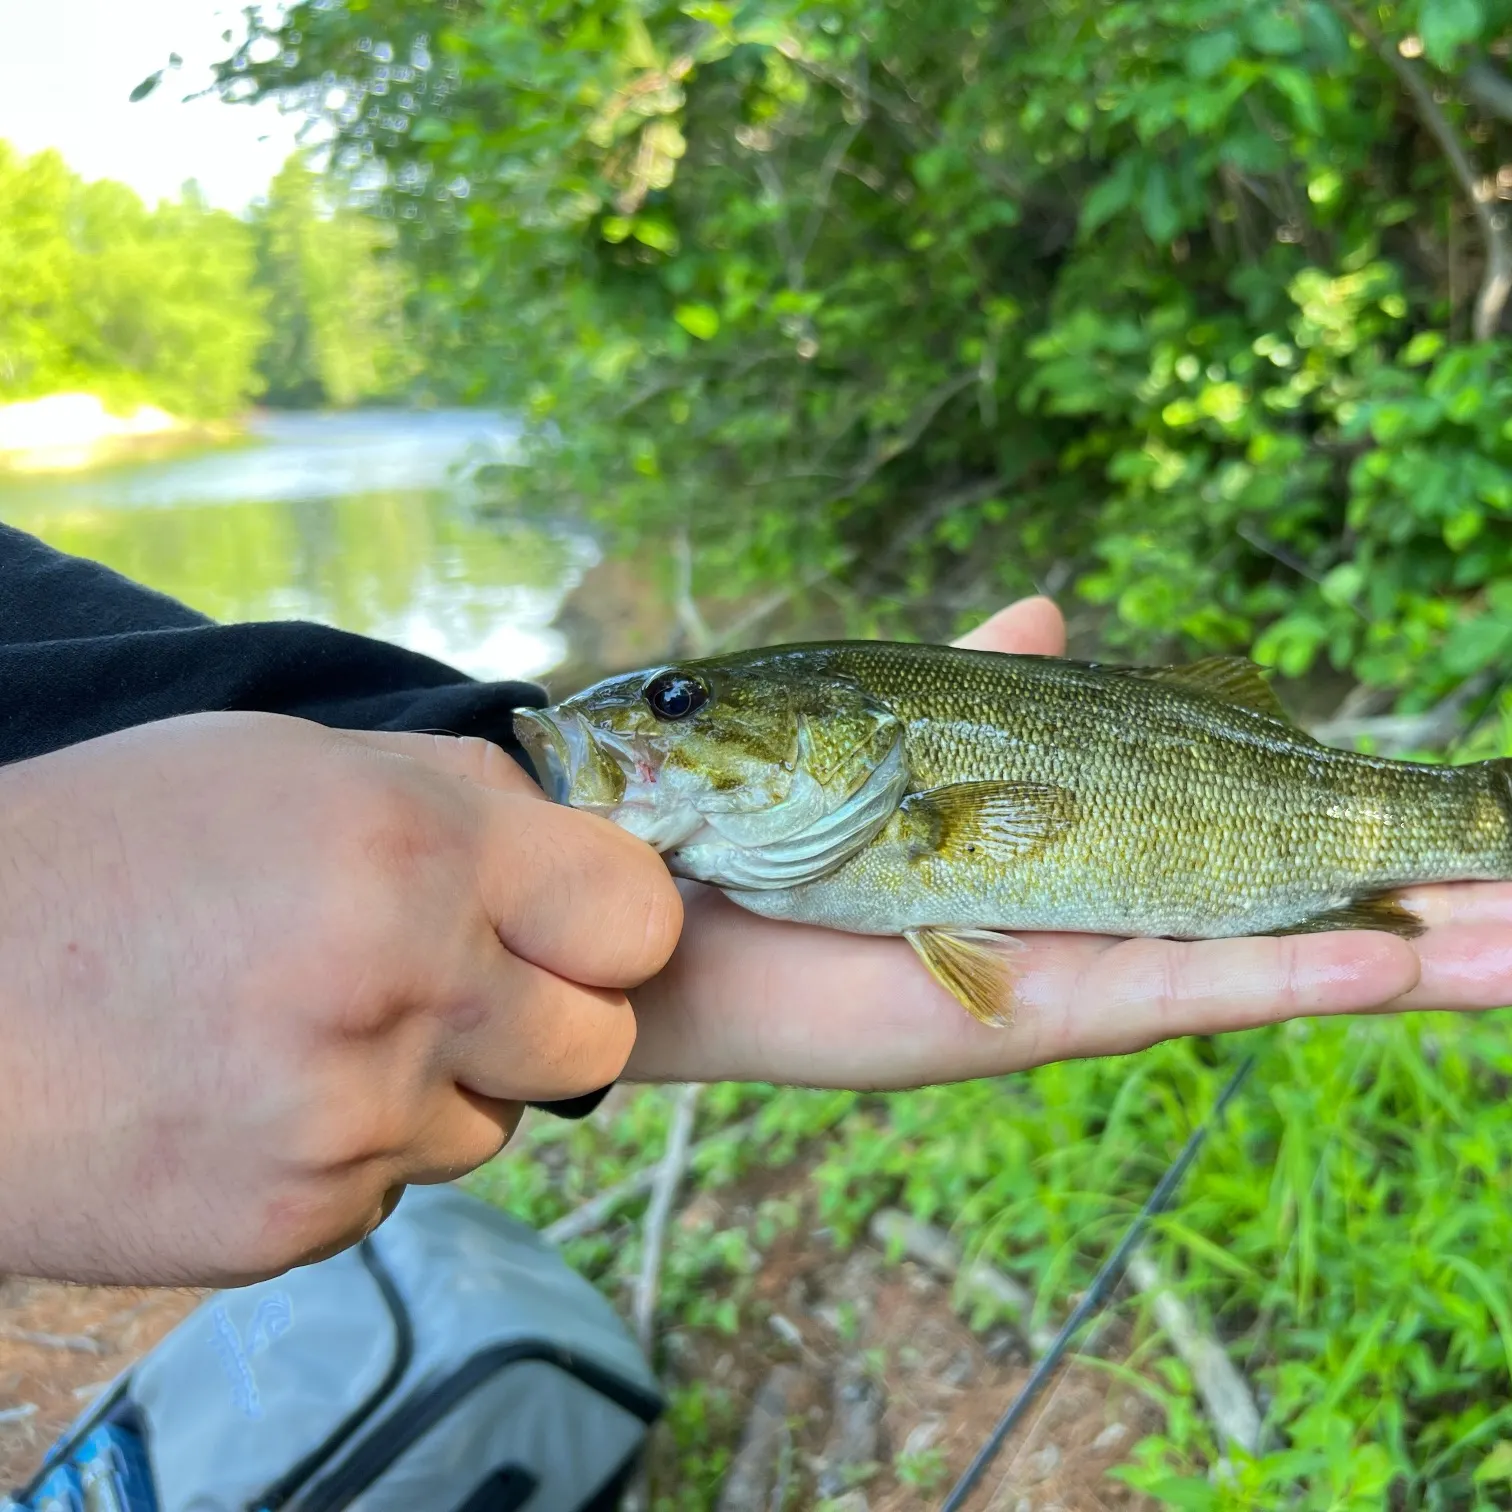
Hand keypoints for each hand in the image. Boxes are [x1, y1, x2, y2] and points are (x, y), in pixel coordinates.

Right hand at [0, 712, 679, 1284]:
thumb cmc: (105, 849)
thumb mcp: (290, 760)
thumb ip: (457, 796)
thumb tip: (569, 830)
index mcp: (415, 852)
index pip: (638, 915)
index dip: (612, 917)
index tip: (575, 918)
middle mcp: (406, 992)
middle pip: (596, 1039)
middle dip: (548, 1010)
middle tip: (454, 978)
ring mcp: (353, 1123)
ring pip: (496, 1122)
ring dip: (443, 1082)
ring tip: (317, 1029)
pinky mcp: (299, 1222)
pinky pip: (397, 1185)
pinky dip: (356, 1149)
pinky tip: (260, 1094)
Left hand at [624, 597, 1466, 1088]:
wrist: (659, 897)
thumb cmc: (771, 816)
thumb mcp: (897, 726)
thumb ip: (982, 674)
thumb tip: (1046, 608)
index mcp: (1078, 839)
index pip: (1252, 836)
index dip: (1364, 835)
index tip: (1476, 829)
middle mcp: (1098, 909)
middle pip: (1296, 910)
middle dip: (1428, 904)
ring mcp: (1075, 963)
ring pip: (1274, 960)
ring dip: (1412, 950)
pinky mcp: (1028, 1005)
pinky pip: (1181, 990)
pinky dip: (1290, 977)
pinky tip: (1402, 957)